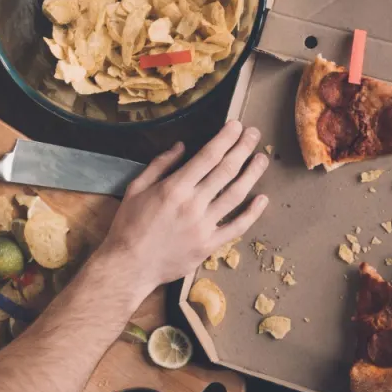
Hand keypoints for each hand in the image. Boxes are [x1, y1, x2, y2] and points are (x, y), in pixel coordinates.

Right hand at [96, 121, 269, 289]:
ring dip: (252, 174)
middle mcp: (193, 204)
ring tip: (262, 159)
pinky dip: (252, 213)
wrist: (130, 265)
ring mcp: (204, 226)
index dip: (225, 138)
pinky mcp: (210, 245)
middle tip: (254, 134)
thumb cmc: (128, 226)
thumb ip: (159, 165)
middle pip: (225, 170)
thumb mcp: (136, 189)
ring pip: (235, 195)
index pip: (207, 156)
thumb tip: (181, 146)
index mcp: (174, 188)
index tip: (237, 126)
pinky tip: (262, 199)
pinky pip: (237, 226)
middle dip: (242, 148)